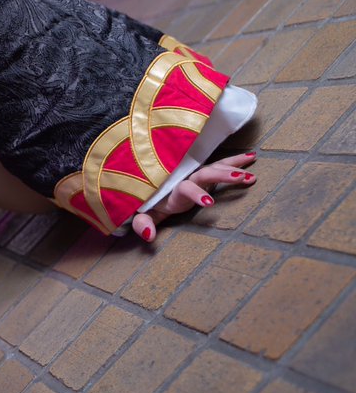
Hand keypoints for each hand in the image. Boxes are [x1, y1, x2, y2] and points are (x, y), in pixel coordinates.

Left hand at [131, 152, 256, 241]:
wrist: (145, 186)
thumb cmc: (145, 202)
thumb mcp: (142, 215)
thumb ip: (142, 224)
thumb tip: (149, 235)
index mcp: (171, 190)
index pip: (184, 189)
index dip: (196, 194)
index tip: (210, 202)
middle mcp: (184, 178)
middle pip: (204, 174)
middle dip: (221, 175)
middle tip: (241, 178)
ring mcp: (194, 174)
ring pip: (213, 168)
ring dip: (232, 168)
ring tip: (251, 175)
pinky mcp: (202, 173)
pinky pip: (218, 165)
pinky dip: (234, 161)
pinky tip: (251, 157)